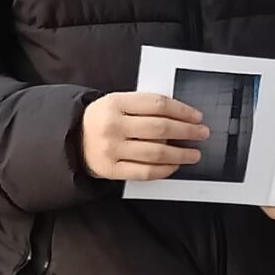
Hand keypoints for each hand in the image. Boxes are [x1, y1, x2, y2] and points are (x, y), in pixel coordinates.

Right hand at [82, 92, 208, 180]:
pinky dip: (165, 170)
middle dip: (187, 131)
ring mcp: (111, 149)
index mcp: (115, 103)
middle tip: (202, 133)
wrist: (72, 139)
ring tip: (194, 153)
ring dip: (181, 154)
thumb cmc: (102, 119)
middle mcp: (112, 126)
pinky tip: (175, 166)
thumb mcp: (118, 103)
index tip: (197, 116)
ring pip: (156, 152)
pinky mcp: (112, 169)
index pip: (157, 105)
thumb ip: (144, 106)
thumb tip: (183, 116)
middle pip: (160, 128)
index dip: (182, 111)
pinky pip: (145, 171)